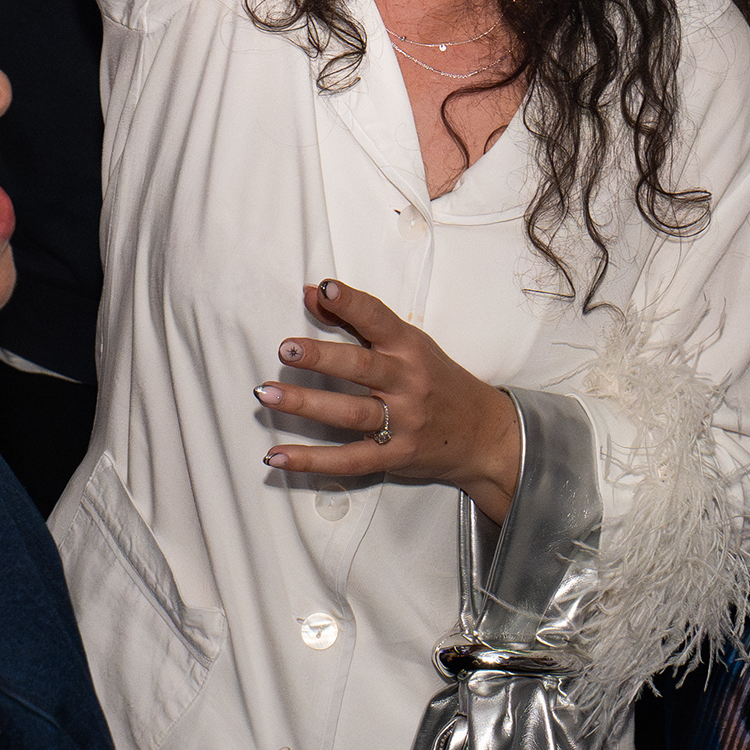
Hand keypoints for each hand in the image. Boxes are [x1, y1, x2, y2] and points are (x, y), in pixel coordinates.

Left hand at [261, 277, 524, 520]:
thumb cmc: (438, 380)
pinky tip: (277, 455)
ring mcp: (403, 423)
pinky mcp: (395, 457)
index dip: (352, 303)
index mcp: (411, 348)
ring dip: (306, 404)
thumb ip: (358, 320)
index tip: (324, 289)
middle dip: (321, 358)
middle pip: (361, 368)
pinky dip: (311, 460)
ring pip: (350, 413)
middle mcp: (408, 383)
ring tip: (267, 395)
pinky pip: (349, 460)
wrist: (482, 433)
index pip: (378, 319)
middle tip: (285, 349)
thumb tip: (311, 293)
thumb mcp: (408, 345)